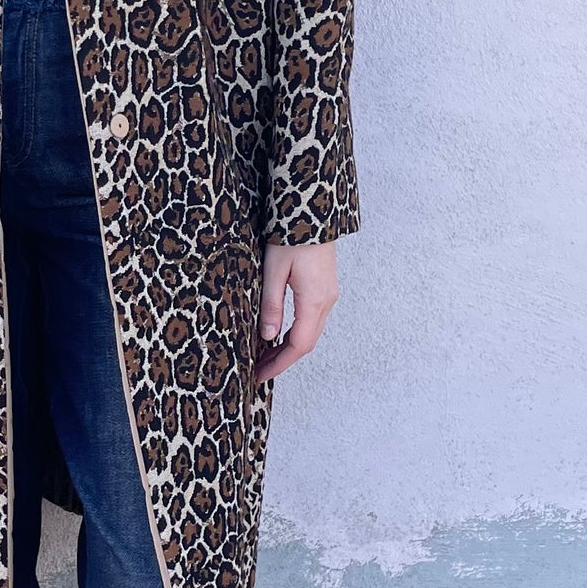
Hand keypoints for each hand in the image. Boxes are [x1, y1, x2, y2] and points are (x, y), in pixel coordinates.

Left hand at [254, 239, 338, 382]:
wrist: (313, 211)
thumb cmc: (291, 237)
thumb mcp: (274, 271)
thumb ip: (271, 306)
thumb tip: (267, 337)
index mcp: (314, 301)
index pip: (298, 346)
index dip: (278, 364)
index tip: (259, 376)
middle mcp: (326, 301)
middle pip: (306, 343)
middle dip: (282, 360)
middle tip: (258, 370)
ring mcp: (328, 294)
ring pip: (310, 332)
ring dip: (289, 347)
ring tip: (264, 355)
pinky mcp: (325, 287)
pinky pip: (312, 320)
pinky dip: (295, 333)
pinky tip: (279, 334)